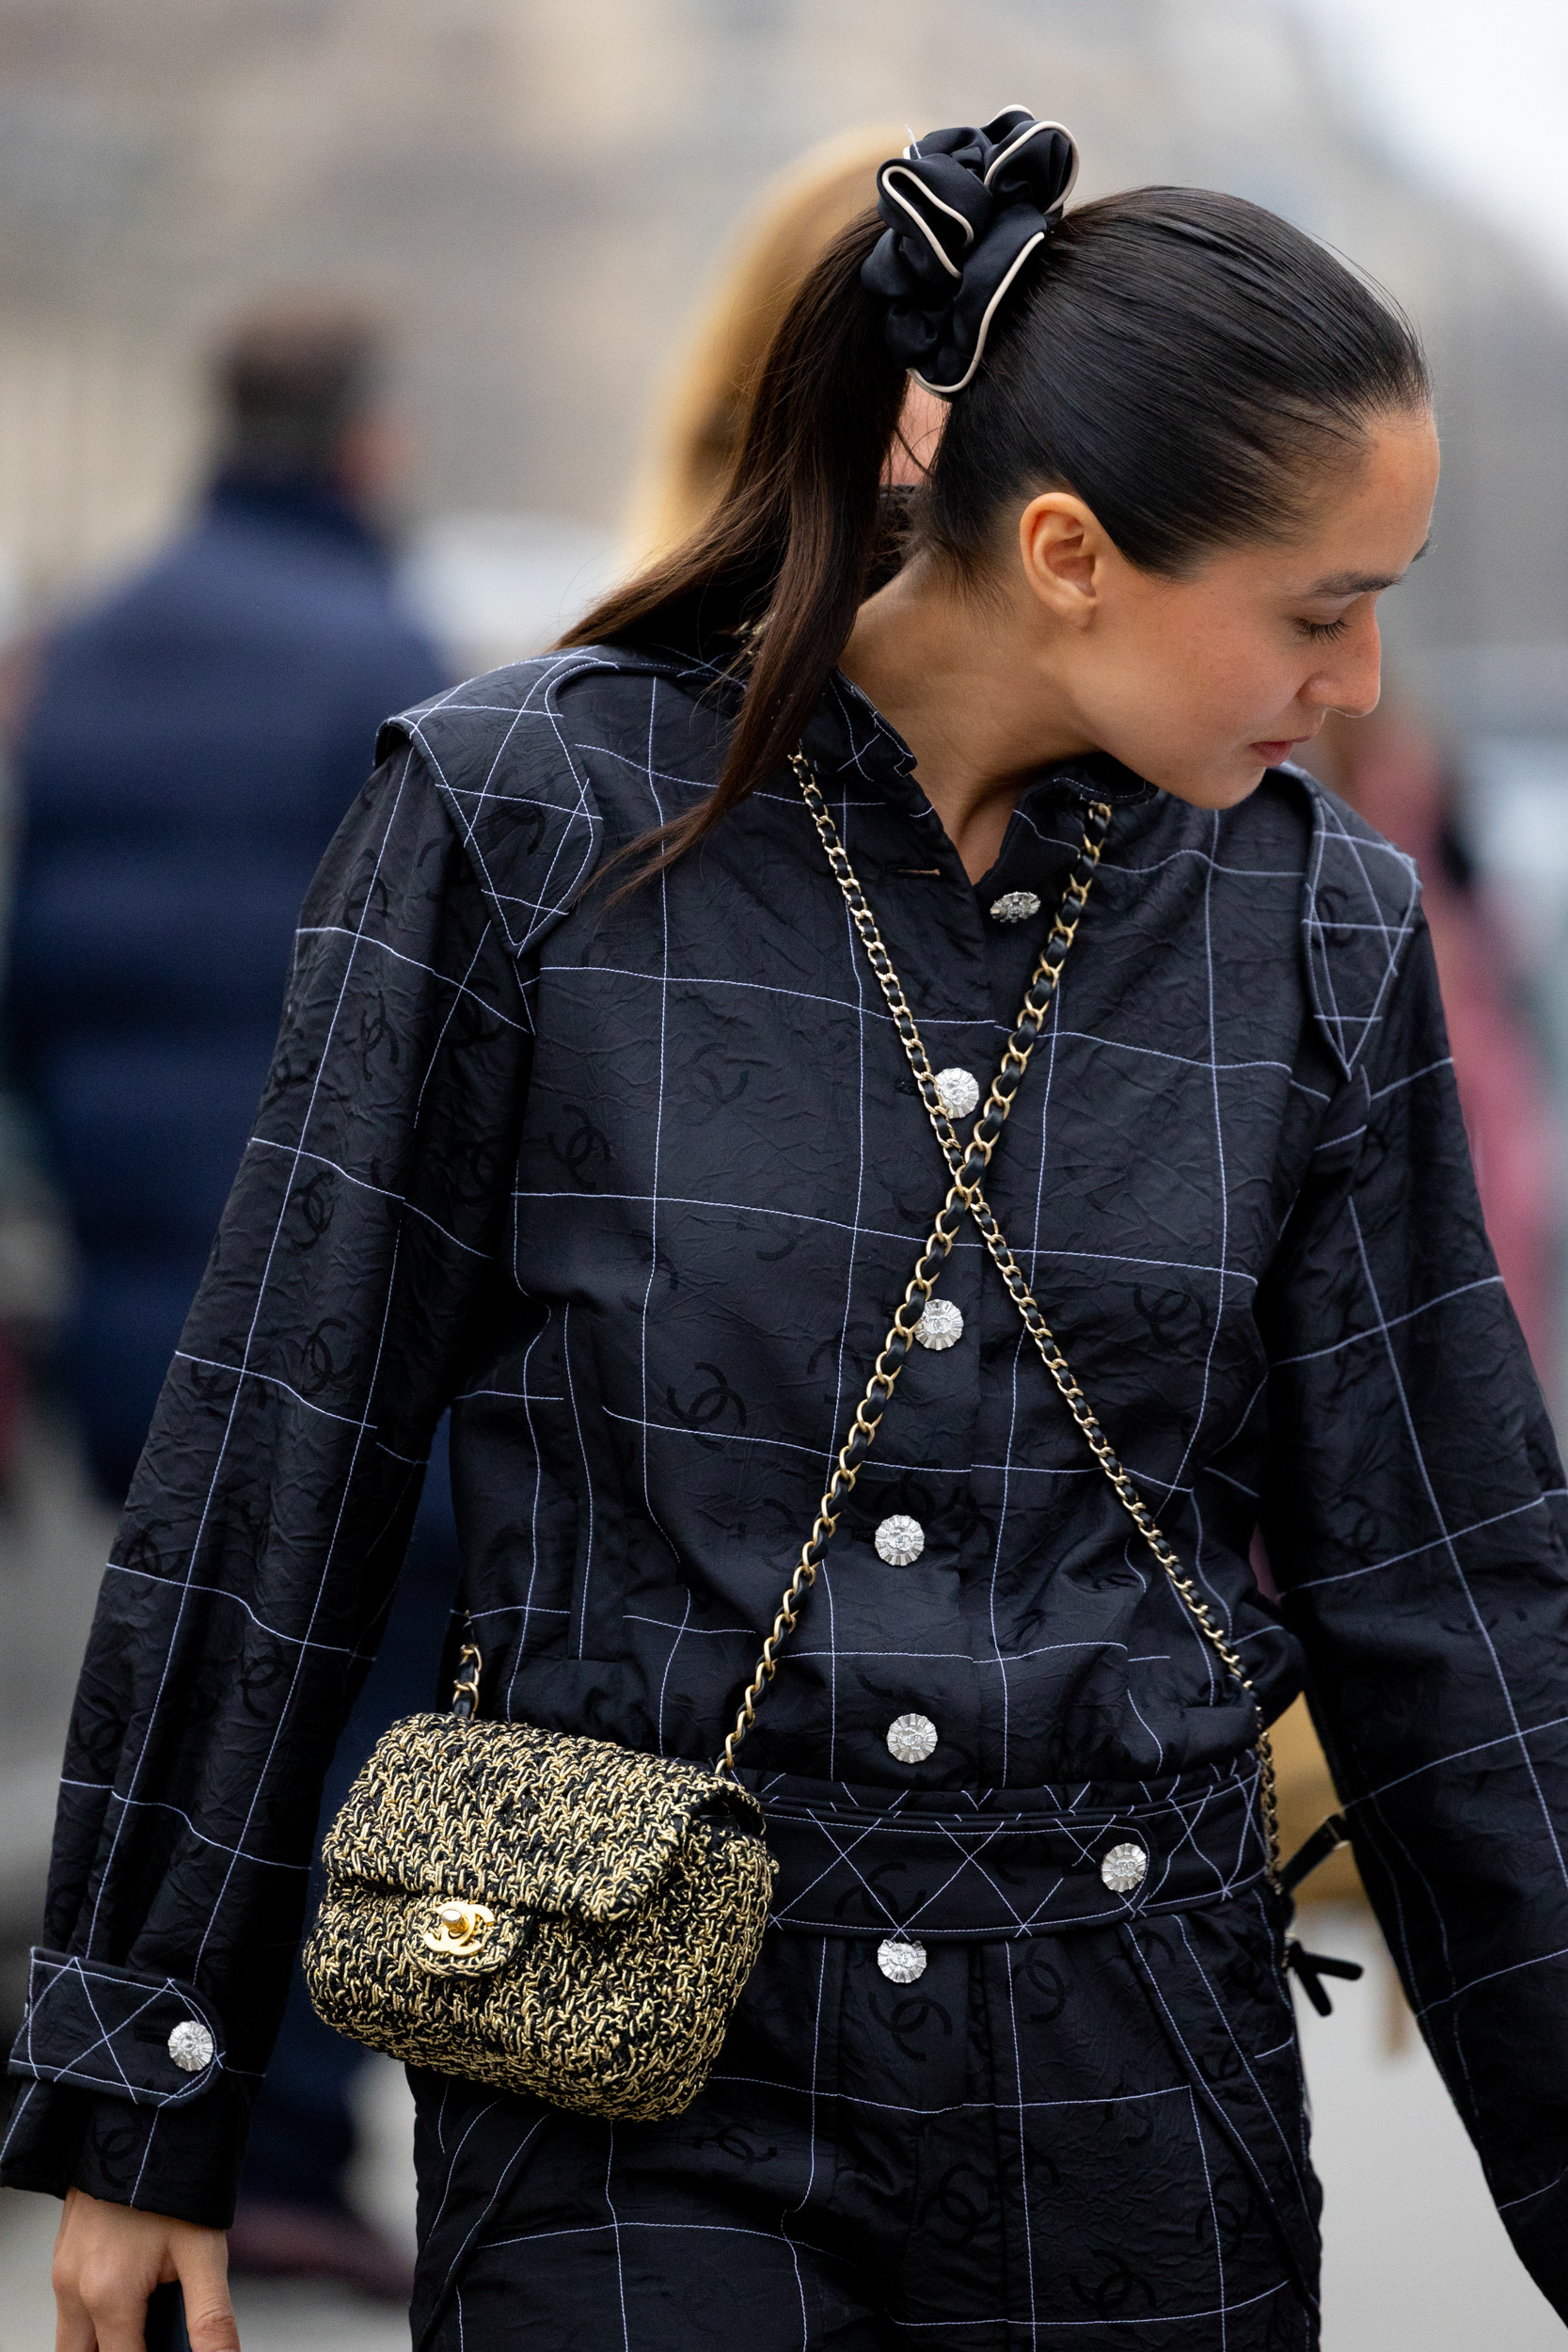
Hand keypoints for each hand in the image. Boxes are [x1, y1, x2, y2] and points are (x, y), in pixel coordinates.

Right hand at [52, 2186, 238, 2351]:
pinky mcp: (61, 2252)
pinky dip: (95, 2317)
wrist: (145, 2116)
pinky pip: (70, 2307)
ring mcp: (61, 2270)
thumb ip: (211, 2318)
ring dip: (104, 2340)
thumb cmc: (176, 2179)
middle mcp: (73, 2289)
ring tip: (148, 2319)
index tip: (173, 2346)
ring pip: (72, 2339)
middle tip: (156, 2335)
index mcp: (107, 2295)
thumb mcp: (204, 2251)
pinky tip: (133, 2295)